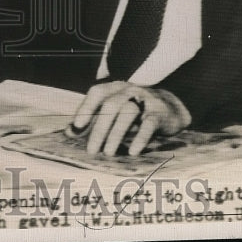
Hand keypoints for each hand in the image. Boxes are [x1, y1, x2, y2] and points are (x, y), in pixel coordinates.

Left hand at [68, 82, 190, 156]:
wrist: (172, 107)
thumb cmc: (137, 111)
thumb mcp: (117, 110)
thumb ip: (95, 118)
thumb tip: (69, 131)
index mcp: (116, 88)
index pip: (98, 92)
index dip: (86, 107)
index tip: (77, 126)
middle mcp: (129, 90)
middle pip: (111, 105)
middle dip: (99, 128)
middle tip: (91, 150)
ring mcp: (145, 100)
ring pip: (128, 113)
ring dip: (116, 134)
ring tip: (109, 153)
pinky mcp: (159, 113)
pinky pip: (149, 124)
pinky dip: (140, 138)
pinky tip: (133, 151)